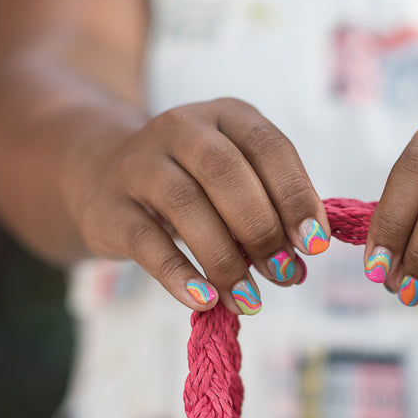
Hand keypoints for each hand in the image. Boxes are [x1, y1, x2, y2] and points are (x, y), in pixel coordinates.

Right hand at [63, 97, 329, 311]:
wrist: (102, 174)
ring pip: (186, 206)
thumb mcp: (235, 180)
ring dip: (226, 260)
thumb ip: (268, 210)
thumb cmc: (194, 184)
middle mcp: (181, 128)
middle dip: (263, 228)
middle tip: (284, 274)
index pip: (269, 146)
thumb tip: (299, 263)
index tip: (315, 245)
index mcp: (227, 116)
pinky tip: (206, 301)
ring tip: (250, 300)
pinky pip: (146, 242)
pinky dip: (179, 275)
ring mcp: (139, 164)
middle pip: (226, 172)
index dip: (296, 196)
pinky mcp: (109, 206)